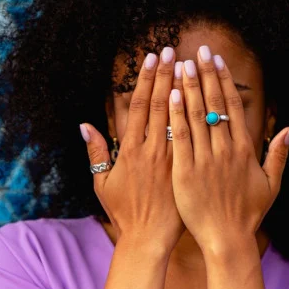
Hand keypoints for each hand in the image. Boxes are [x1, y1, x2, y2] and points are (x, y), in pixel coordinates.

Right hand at [81, 48, 183, 249]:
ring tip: (190, 65)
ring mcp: (172, 160)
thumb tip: (85, 125)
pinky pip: (194, 139)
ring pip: (180, 118)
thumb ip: (95, 153)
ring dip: (184, 90)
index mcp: (130, 152)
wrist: (149, 239)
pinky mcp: (187, 170)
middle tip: (172, 50)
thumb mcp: (101, 184)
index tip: (151, 59)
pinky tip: (203, 100)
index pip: (139, 107)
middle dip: (166, 75)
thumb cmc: (124, 212)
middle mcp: (152, 151)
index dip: (145, 80)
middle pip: (161, 105)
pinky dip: (198, 118)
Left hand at [168, 46, 288, 255]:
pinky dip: (176, 116)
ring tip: (181, 64)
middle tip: (198, 50)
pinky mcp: (185, 172)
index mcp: (244, 149)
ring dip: (189, 88)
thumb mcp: (271, 184)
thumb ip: (279, 154)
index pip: (234, 106)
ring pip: (197, 116)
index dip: (224, 80)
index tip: (217, 60)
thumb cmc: (248, 214)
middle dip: (206, 75)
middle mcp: (226, 150)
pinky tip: (171, 95)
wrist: (227, 240)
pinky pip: (180, 138)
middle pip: (215, 105)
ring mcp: (205, 160)